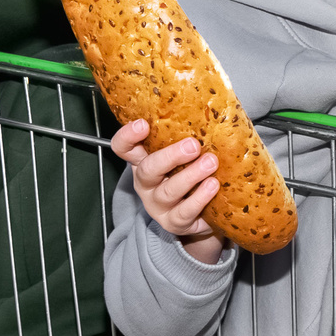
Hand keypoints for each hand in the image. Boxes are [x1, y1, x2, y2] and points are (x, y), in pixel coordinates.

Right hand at [111, 119, 225, 264]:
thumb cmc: (190, 177)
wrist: (201, 215)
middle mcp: (146, 183)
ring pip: (168, 191)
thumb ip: (185, 138)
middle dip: (170, 156)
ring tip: (210, 163)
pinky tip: (212, 186)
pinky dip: (199, 198)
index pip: (123, 148)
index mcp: (143, 161)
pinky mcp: (174, 223)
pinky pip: (185, 212)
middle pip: (148, 169)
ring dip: (190, 176)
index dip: (128, 136)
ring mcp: (158, 205)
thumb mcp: (181, 157)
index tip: (143, 124)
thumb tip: (211, 112)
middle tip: (193, 145)